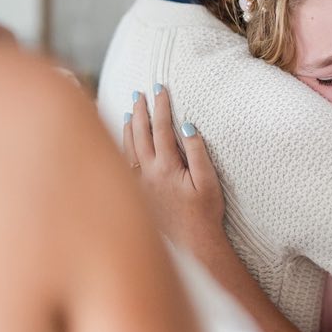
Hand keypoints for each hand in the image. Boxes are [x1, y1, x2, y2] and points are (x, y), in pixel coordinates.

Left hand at [122, 86, 225, 249]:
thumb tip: (187, 125)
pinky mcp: (135, 192)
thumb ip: (197, 151)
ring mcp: (138, 183)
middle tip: (141, 92)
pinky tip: (124, 139)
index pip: (162, 128)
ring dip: (130, 125)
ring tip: (131, 109)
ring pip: (128, 147)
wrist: (192, 244)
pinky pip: (124, 162)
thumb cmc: (204, 213)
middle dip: (141, 110)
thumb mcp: (208, 181)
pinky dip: (122, 145)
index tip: (161, 88)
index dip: (161, 106)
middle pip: (140, 133)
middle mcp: (148, 173)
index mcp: (166, 167)